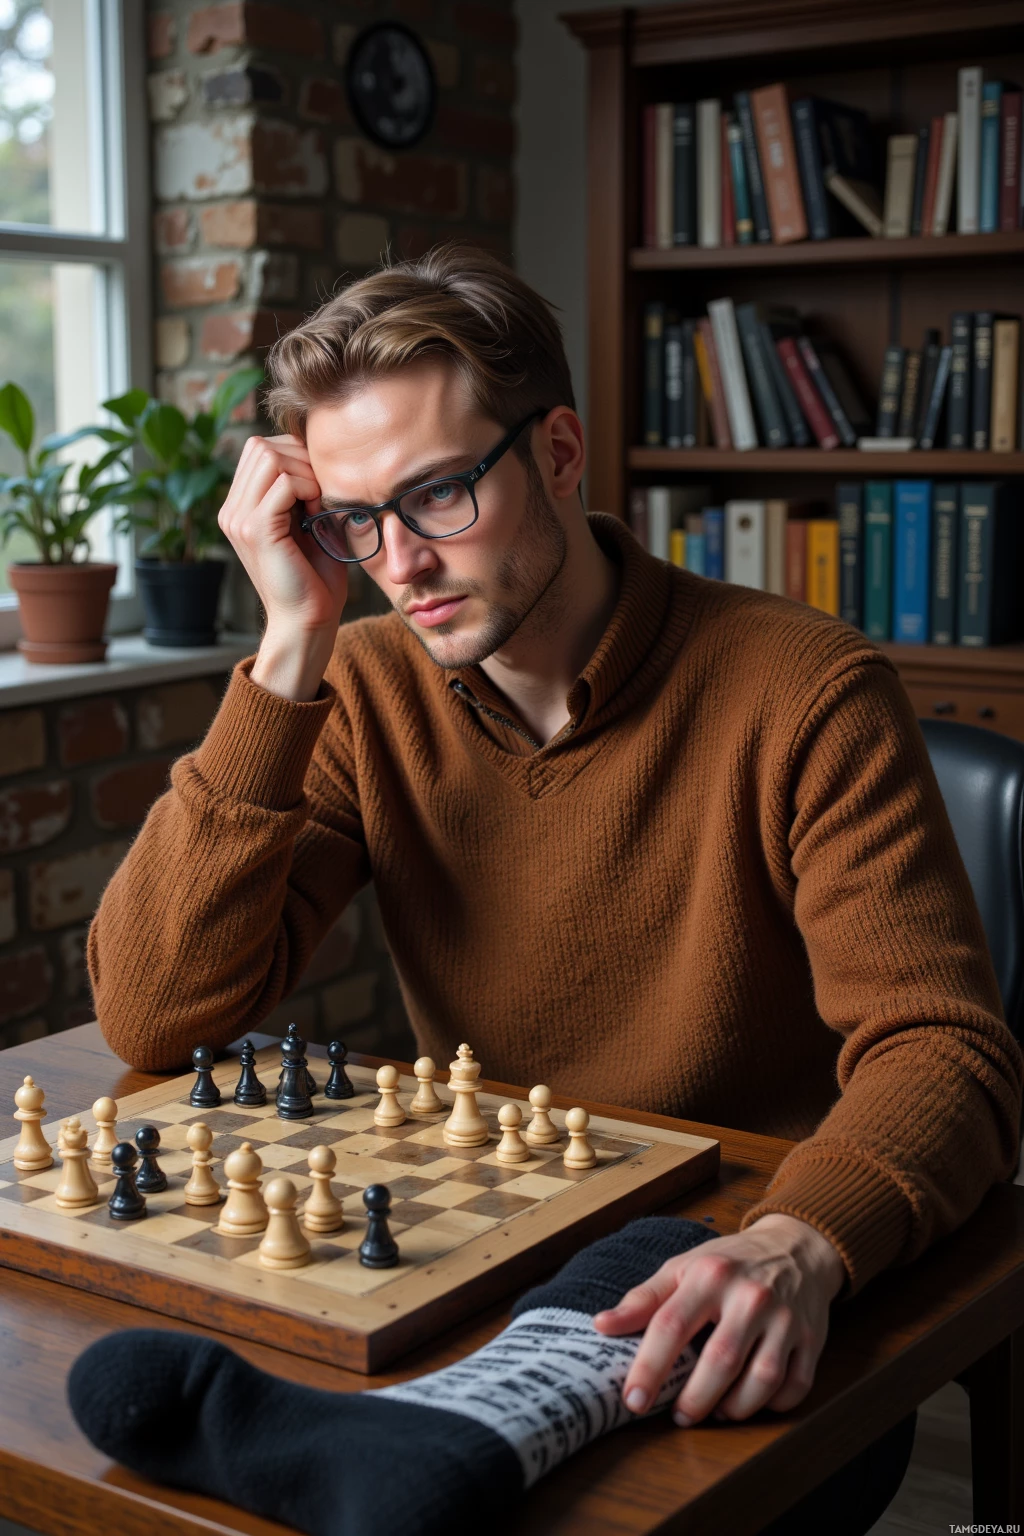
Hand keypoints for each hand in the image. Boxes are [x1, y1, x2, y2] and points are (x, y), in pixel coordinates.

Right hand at [218, 435, 347, 699]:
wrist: (308, 620)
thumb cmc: (314, 576)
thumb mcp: (304, 523)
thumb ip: (299, 489)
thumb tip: (310, 452)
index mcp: (239, 508)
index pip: (258, 448)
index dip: (294, 455)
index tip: (316, 486)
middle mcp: (231, 511)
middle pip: (260, 446)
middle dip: (299, 458)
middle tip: (320, 492)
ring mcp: (239, 520)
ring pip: (270, 457)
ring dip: (305, 473)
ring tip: (317, 504)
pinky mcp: (256, 530)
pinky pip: (282, 482)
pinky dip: (307, 489)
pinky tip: (316, 512)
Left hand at [594, 1214, 845, 1426]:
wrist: (795, 1247)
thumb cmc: (729, 1262)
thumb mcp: (683, 1267)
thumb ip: (643, 1299)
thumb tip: (602, 1326)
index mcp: (710, 1275)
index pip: (671, 1325)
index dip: (649, 1368)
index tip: (633, 1400)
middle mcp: (750, 1296)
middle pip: (720, 1361)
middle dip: (694, 1399)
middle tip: (678, 1416)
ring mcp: (785, 1319)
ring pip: (761, 1381)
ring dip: (734, 1408)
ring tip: (715, 1413)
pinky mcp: (812, 1339)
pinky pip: (794, 1387)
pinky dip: (773, 1406)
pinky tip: (752, 1403)